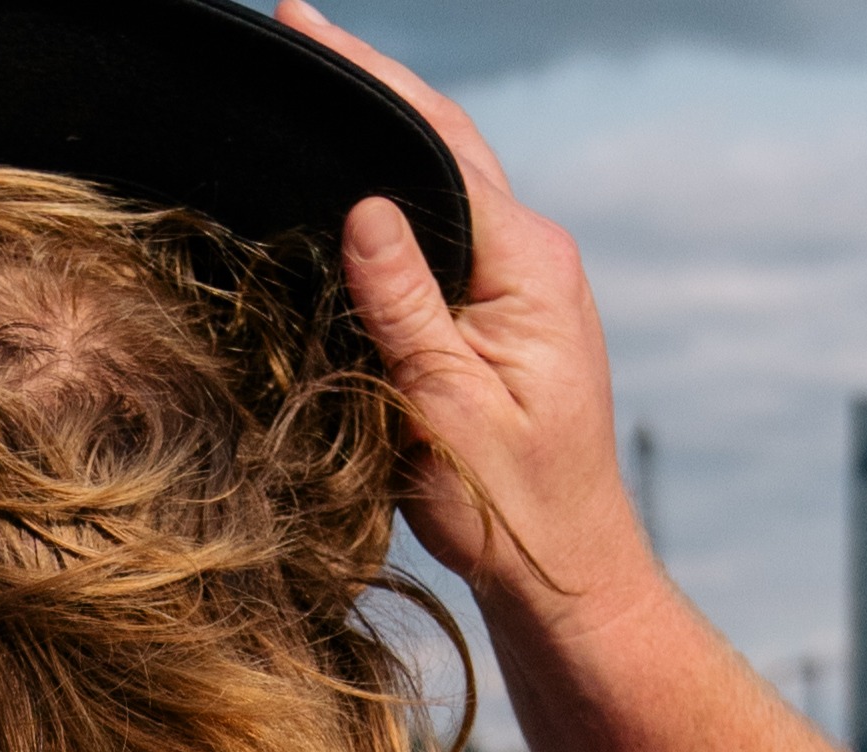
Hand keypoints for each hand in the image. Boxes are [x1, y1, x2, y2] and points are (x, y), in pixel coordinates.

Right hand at [281, 1, 660, 646]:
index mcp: (529, 266)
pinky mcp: (508, 323)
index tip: (306, 29)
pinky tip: (349, 198)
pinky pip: (442, 248)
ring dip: (381, 150)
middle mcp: (535, 260)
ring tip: (313, 99)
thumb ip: (406, 309)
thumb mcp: (446, 413)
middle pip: (442, 151)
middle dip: (371, 94)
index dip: (370, 82)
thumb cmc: (515, 518)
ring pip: (442, 196)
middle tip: (298, 37)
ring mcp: (525, 289)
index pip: (439, 144)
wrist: (568, 582)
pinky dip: (394, 215)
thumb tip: (366, 203)